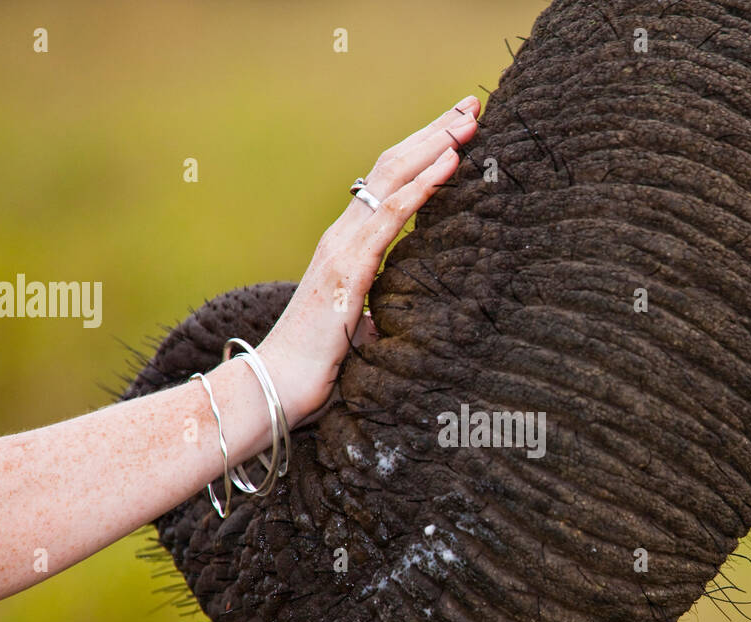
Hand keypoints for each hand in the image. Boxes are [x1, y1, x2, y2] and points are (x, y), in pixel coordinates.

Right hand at [256, 94, 481, 427]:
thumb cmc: (317, 365)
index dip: (423, 151)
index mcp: (347, 245)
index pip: (388, 183)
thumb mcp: (358, 326)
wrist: (277, 388)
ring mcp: (342, 248)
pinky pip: (390, 217)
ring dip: (435, 146)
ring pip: (393, 179)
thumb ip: (378, 308)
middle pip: (393, 166)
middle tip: (473, 104)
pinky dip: (422, 186)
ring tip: (469, 120)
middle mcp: (342, 236)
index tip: (458, 129)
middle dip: (435, 132)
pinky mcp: (348, 270)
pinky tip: (449, 163)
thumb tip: (400, 317)